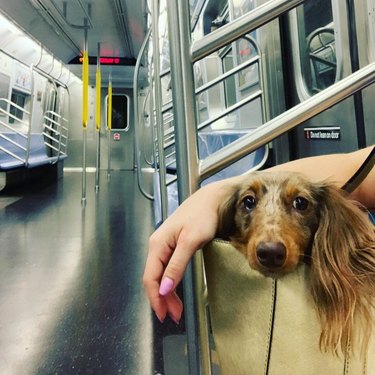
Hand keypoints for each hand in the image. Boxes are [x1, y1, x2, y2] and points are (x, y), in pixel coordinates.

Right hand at [143, 179, 236, 322]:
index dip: (155, 298)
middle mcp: (157, 245)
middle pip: (153, 278)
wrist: (212, 200)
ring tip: (177, 308)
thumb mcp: (190, 241)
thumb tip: (163, 288)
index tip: (164, 314)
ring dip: (166, 293)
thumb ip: (176, 265)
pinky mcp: (173, 246)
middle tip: (174, 315)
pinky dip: (170, 282)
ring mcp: (164, 245)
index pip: (150, 277)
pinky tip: (175, 290)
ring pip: (160, 275)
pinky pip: (167, 268)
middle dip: (161, 299)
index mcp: (157, 244)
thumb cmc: (202, 216)